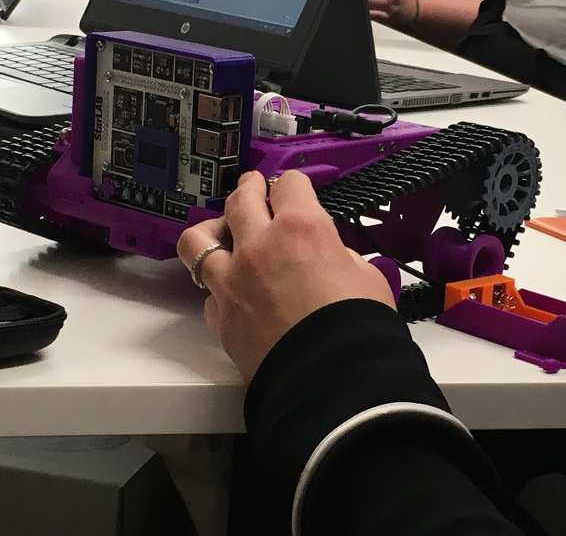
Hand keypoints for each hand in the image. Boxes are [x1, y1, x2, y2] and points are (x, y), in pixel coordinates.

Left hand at [177, 171, 395, 381]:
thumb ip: (342, 259)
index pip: (289, 185)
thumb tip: (332, 259)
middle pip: (240, 199)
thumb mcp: (367, 279)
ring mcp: (232, 281)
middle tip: (252, 189)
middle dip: (248, 189)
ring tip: (221, 234)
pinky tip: (232, 294)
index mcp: (301, 228)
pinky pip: (208, 293)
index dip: (293, 185)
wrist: (333, 381)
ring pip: (198, 240)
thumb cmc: (359, 327)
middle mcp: (259, 246)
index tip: (293, 189)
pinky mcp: (221, 317)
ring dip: (211, 231)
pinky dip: (218, 290)